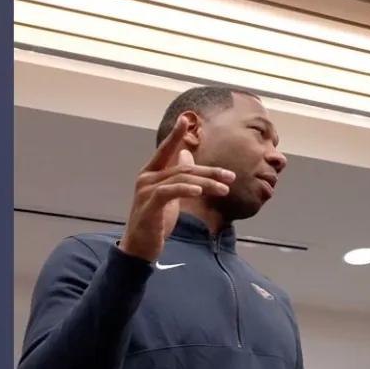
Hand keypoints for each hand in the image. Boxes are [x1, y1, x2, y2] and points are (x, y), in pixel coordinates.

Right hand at [119, 115, 234, 262]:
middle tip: (230, 176)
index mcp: (151, 174)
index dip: (176, 135)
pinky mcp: (149, 205)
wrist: (139, 249)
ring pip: (181, 179)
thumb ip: (178, 178)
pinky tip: (199, 191)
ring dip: (206, 183)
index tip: (186, 119)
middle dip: (209, 171)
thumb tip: (187, 155)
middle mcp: (146, 178)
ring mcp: (146, 191)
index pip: (165, 150)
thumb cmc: (155, 223)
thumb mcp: (169, 197)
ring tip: (224, 189)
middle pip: (183, 168)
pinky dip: (186, 189)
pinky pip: (170, 191)